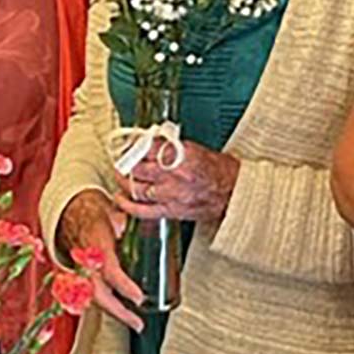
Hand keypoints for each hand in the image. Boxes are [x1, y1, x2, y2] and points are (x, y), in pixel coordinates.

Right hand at [59, 189, 144, 331]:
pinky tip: (122, 314)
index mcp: (95, 247)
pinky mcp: (81, 279)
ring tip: (135, 322)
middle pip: (100, 295)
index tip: (138, 297)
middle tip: (138, 323)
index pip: (109, 271)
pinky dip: (107, 307)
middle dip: (119, 312)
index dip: (124, 286)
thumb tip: (125, 225)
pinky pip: (92, 297)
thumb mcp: (110, 211)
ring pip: (95, 300)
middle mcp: (86, 264)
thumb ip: (120, 218)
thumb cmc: (95, 216)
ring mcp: (81, 273)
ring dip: (115, 313)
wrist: (72, 217)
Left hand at [113, 140, 238, 222]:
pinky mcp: (170, 211)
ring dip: (123, 181)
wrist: (234, 193)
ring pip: (135, 188)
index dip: (134, 145)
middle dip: (125, 162)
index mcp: (181, 155)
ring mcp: (170, 194)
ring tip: (120, 175)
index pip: (147, 148)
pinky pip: (142, 210)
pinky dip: (127, 205)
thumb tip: (152, 142)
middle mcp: (173, 175)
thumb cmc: (220, 171)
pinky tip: (121, 198)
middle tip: (121, 158)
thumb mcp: (196, 149)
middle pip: (137, 168)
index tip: (128, 143)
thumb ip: (172, 146)